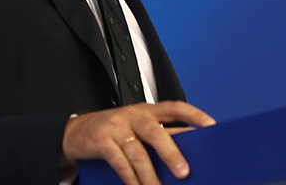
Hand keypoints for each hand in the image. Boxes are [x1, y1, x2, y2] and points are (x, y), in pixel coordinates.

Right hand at [61, 101, 215, 184]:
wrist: (74, 132)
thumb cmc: (114, 131)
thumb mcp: (135, 128)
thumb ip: (157, 136)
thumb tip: (185, 156)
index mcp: (147, 110)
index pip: (174, 107)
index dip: (193, 114)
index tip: (210, 125)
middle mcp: (133, 115)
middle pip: (156, 133)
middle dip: (171, 154)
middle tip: (184, 173)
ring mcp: (116, 127)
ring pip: (138, 153)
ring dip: (150, 175)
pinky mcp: (101, 141)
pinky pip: (119, 163)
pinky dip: (130, 179)